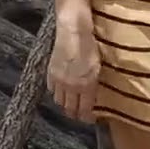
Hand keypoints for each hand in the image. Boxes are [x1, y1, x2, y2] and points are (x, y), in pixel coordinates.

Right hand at [47, 6, 99, 122]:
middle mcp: (71, 86)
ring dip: (65, 103)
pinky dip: (56, 92)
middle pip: (70, 109)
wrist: (73, 29)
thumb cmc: (91, 45)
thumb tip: (95, 98)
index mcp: (86, 86)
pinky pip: (52, 89)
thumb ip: (95, 85)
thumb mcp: (98, 67)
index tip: (90, 118)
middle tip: (80, 113)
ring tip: (71, 101)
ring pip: (59, 101)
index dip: (87, 118)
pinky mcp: (50, 72)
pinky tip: (62, 88)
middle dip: (75, 113)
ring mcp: (59, 80)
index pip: (85, 111)